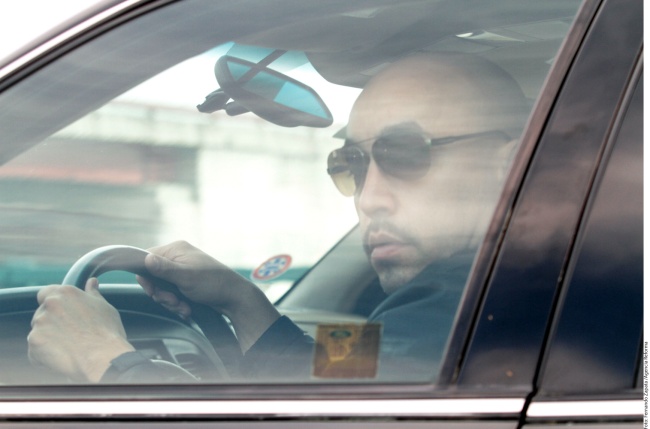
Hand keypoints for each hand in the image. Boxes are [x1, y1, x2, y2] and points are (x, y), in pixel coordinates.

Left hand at [28, 278, 134, 381]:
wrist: (103, 357)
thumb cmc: (107, 332)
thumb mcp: (104, 307)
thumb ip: (93, 294)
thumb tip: (92, 282)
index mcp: (65, 292)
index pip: (45, 293)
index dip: (52, 305)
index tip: (61, 315)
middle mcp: (50, 304)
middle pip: (41, 314)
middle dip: (51, 324)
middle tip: (70, 335)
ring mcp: (39, 323)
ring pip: (39, 333)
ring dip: (48, 340)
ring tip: (69, 348)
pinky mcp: (34, 342)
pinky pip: (35, 352)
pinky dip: (44, 356)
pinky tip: (63, 358)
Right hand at [137, 241, 254, 314]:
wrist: (233, 297)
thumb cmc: (213, 283)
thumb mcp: (186, 276)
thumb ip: (164, 269)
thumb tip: (145, 259)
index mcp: (176, 249)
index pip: (146, 258)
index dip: (145, 277)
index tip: (152, 291)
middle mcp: (177, 258)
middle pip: (153, 277)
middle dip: (162, 294)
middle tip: (173, 300)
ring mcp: (181, 271)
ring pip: (161, 289)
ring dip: (170, 302)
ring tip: (183, 306)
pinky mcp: (185, 283)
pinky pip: (171, 294)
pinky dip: (177, 304)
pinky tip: (187, 308)